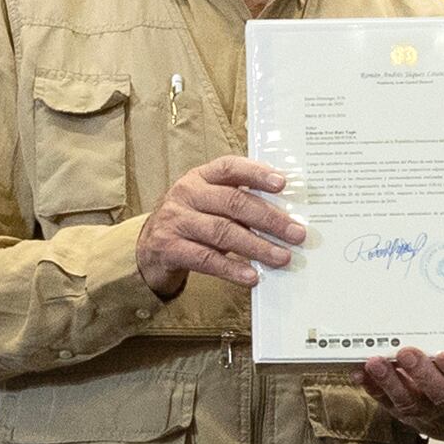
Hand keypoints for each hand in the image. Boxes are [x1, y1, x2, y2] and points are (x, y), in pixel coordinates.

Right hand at [139, 155, 305, 291]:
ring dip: (257, 246)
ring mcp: (175, 220)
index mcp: (200, 177)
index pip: (230, 167)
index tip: (282, 184)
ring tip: (281, 257)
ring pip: (222, 232)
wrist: (148, 249)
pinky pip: (206, 259)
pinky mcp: (169, 248)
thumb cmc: (191, 222)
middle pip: (233, 202)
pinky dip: (232, 268)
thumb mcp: (209, 203)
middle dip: (269, 218)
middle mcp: (186, 194)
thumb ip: (238, 203)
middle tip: (295, 233)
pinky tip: (252, 276)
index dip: (256, 173)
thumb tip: (285, 216)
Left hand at [351, 347, 443, 426]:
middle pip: (441, 394)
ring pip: (411, 401)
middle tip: (408, 353)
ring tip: (376, 362)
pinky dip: (374, 389)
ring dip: (392, 382)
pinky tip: (361, 373)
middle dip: (423, 374)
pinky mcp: (409, 415)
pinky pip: (390, 404)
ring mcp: (430, 413)